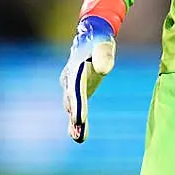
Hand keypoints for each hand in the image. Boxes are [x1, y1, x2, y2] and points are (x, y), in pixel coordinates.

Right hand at [59, 15, 115, 142]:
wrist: (92, 37)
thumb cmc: (100, 41)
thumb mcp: (104, 44)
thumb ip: (104, 55)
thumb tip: (104, 70)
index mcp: (75, 67)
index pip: (77, 88)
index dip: (78, 104)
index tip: (79, 119)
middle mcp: (70, 79)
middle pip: (72, 99)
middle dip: (75, 114)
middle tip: (78, 127)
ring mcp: (72, 87)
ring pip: (72, 107)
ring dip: (74, 122)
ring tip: (78, 136)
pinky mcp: (77, 93)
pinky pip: (76, 108)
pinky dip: (76, 122)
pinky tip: (79, 137)